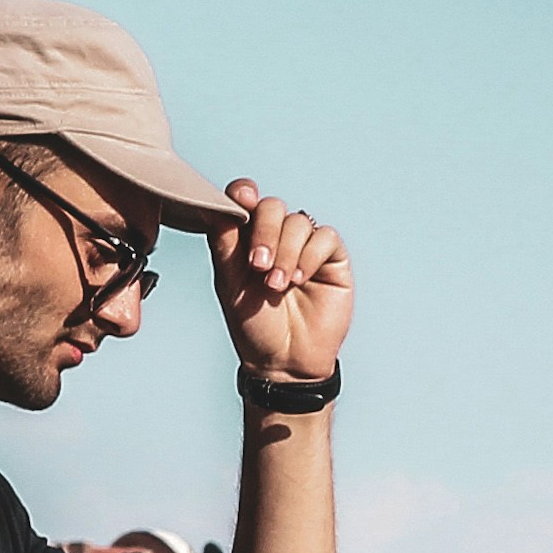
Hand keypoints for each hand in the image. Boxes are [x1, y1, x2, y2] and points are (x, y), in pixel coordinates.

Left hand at [212, 180, 351, 385]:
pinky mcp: (331, 258)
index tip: (241, 199)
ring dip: (286, 252)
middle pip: (272, 207)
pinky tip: (300, 279)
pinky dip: (310, 256)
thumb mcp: (230, 284)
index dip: (243, 193)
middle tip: (258, 265)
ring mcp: (304, 245)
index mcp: (245, 239)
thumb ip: (225, 245)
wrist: (284, 360)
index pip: (245, 200)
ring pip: (298, 222)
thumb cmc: (253, 324)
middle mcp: (276, 237)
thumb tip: (220, 207)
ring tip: (278, 286)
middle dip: (265, 231)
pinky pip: (325, 237)